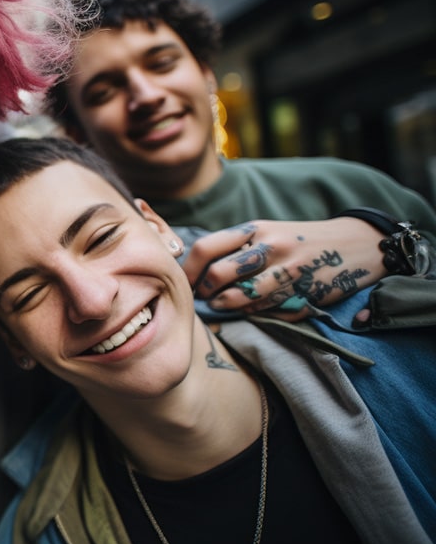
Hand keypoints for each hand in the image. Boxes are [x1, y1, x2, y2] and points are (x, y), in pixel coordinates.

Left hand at [181, 218, 389, 318]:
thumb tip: (196, 271)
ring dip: (226, 307)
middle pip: (218, 275)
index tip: (187, 281)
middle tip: (204, 298)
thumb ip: (235, 247)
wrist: (355, 243)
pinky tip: (250, 310)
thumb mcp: (266, 232)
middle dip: (205, 292)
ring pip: (242, 298)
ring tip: (221, 306)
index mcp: (255, 229)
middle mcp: (270, 248)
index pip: (206, 248)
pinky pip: (268, 310)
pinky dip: (254, 313)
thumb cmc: (298, 240)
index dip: (190, 270)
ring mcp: (289, 272)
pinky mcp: (305, 293)